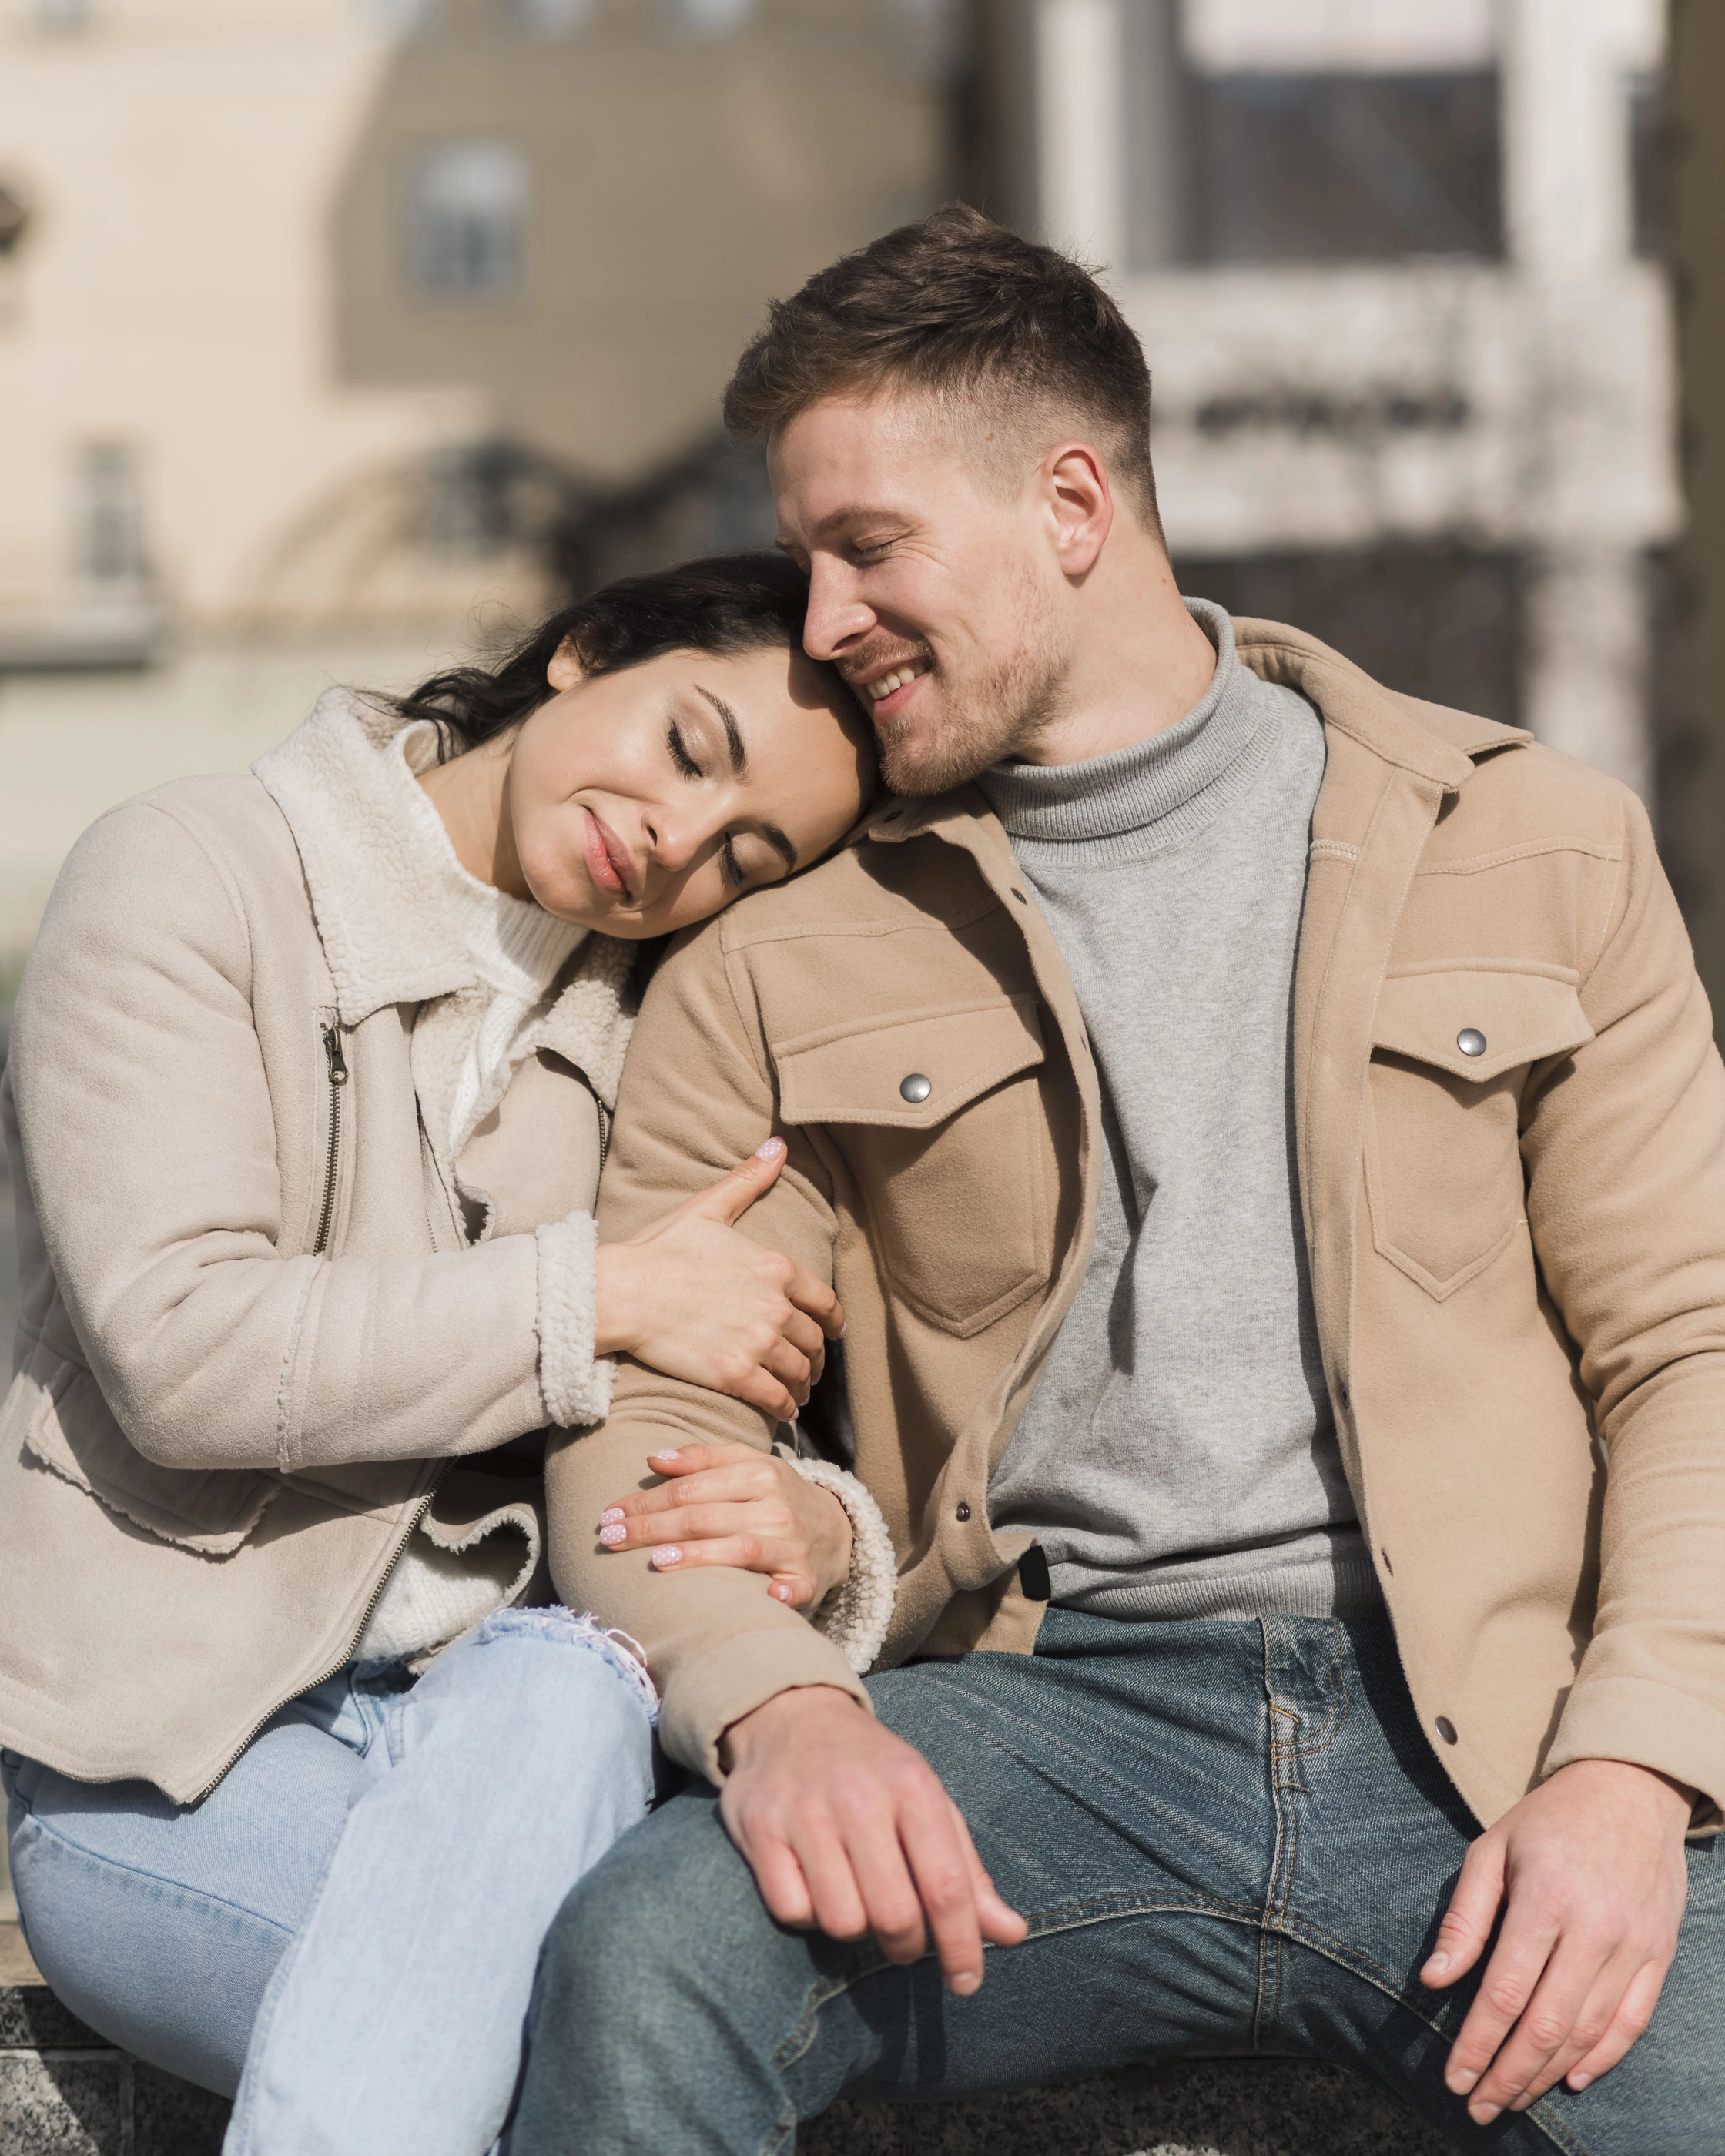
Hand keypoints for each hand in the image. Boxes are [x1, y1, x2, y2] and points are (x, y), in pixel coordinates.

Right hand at [595, 1138, 844, 1421]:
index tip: (832, 1332)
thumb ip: (749, 1180)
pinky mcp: (736, 1375)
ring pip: (799, 1372)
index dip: (832, 1321)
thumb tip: (778, 1144)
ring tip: (798, 1391)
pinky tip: (782, 1411)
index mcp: (776, 1268)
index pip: (825, 1301)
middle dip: (816, 1357)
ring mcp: (758, 1343)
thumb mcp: (708, 1209)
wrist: (622, 1293)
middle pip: (814, 1341)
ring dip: (803, 1385)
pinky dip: (784, 1408)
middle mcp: (776, 1307)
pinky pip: (776, 1399)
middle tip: (811, 1368)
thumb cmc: (660, 1251)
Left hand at [598, 1441, 852, 1608]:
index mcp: (758, 1473)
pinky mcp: (805, 1579)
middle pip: (703, 1517)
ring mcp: (791, 1545)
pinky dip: (781, 1593)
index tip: (608, 1514)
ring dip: (697, 1555)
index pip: (689, 1489)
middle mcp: (775, 1507)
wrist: (835, 1529)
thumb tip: (653, 1459)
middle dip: (651, 1527)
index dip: (645, 1501)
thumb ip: (701, 1459)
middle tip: (607, 1539)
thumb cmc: (774, 1495)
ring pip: (739, 1548)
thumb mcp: (747, 1464)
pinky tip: (766, 1596)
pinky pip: (792, 1588)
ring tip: (656, 1560)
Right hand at [719, 1686, 1027, 1996]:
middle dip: (905, 1947)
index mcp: (912, 1784)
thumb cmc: (873, 1771)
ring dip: (855, 1928)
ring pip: (841, 1922)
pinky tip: (814, 1883)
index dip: (961, 1945)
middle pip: (894, 1915)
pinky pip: (792, 1911)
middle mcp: (858, 1796)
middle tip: (904, 1939)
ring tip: (856, 1897)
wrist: (791, 1714)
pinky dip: (808, 1913)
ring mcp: (805, 1811)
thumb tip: (1013, 1935)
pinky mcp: (759, 1828)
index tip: (966, 1982)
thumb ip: (968, 1872)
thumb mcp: (928, 1802)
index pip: (946, 1885)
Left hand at [1422, 1758, 1690, 2123]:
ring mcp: (1633, 1946)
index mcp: (1545, 1900)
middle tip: (1478, 2106)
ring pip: (1589, 2033)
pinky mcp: (1660, 1954)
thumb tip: (1433, 1979)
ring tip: (1513, 2098)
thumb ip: (1464, 1917)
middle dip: (1507, 2074)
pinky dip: (1603, 2058)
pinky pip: (1632, 2022)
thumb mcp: (1491, 1849)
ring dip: (1547, 2074)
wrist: (1630, 1789)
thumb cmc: (1548, 1820)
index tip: (1452, 2076)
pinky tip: (1572, 2078)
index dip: (1476, 2044)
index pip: (1504, 1992)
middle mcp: (1594, 1929)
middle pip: (1546, 2025)